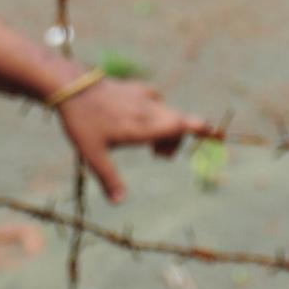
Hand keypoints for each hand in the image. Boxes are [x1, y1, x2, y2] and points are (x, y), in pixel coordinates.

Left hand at [57, 77, 208, 202]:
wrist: (70, 86)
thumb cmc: (82, 122)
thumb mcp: (93, 155)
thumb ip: (109, 178)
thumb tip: (120, 201)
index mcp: (143, 126)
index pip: (179, 126)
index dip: (200, 129)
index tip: (217, 134)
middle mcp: (148, 109)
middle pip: (178, 123)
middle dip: (176, 140)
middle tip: (159, 156)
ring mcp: (142, 96)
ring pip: (168, 113)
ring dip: (167, 130)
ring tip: (150, 147)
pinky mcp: (135, 88)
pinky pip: (157, 102)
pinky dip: (158, 115)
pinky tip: (142, 120)